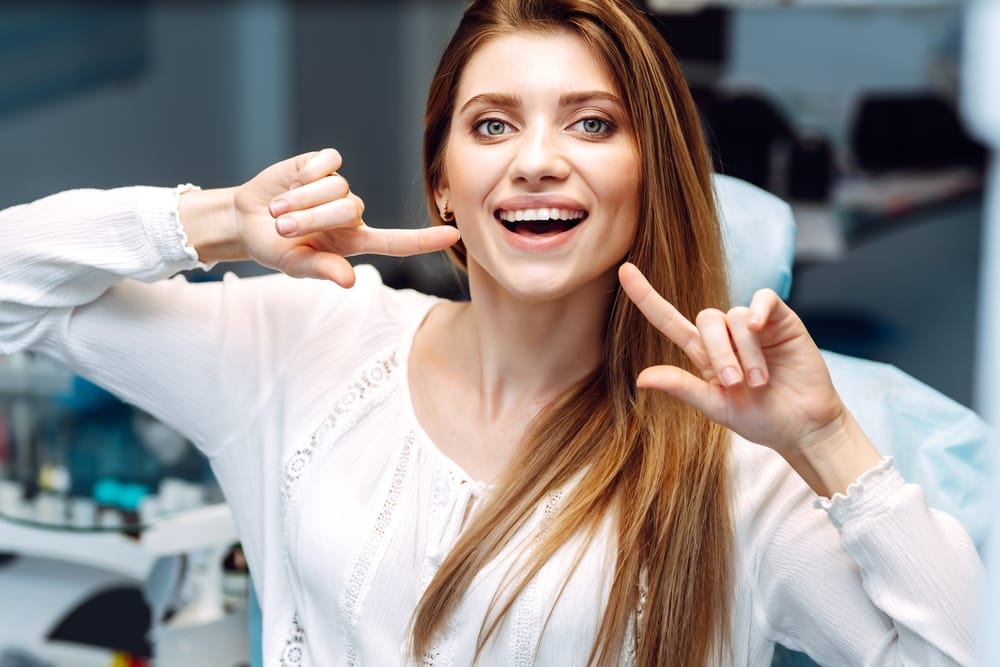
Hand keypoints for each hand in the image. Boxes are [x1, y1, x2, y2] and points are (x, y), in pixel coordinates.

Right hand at [234, 148, 459, 286]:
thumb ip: (321, 270)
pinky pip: (326, 163)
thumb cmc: (273, 247)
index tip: (452, 235)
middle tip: (284, 228)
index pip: (396, 242)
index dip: (423, 240)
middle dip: (313, 217)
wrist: (245, 219)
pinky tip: (291, 182)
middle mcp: (352, 214)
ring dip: (301, 199)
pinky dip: (305, 174)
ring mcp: (339, 186)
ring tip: (279, 211)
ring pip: (336, 187)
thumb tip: (349, 281)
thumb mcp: (293, 264)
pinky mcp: (322, 163)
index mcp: (353, 242)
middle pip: (351, 209)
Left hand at [618, 262, 845, 455]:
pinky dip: (759, 309)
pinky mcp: (781, 321)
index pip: (668, 320)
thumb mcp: (716, 407)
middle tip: (736, 383)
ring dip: (746, 351)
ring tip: (760, 381)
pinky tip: (761, 327)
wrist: (803, 426)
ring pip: (736, 317)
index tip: (623, 271)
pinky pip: (763, 300)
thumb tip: (641, 378)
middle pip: (706, 319)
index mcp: (703, 355)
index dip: (646, 297)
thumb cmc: (760, 418)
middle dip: (719, 352)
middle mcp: (725, 336)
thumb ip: (682, 388)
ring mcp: (754, 326)